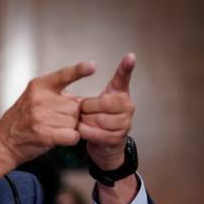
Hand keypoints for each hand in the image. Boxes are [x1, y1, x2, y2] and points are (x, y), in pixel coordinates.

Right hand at [0, 61, 95, 166]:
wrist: (4, 141)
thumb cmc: (20, 121)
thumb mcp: (33, 98)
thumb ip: (56, 95)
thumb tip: (80, 101)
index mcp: (39, 86)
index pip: (63, 75)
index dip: (79, 70)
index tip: (91, 66)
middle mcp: (40, 99)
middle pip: (75, 106)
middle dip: (70, 115)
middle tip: (54, 121)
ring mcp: (42, 116)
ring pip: (74, 121)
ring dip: (69, 128)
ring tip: (52, 129)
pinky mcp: (45, 134)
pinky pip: (72, 135)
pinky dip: (71, 139)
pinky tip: (60, 138)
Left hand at [79, 53, 135, 169]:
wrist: (105, 147)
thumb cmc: (98, 121)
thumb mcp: (95, 105)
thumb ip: (90, 96)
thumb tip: (73, 86)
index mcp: (120, 94)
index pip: (123, 79)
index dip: (126, 68)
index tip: (130, 56)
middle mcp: (127, 107)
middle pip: (103, 102)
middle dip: (87, 108)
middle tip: (83, 112)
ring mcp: (125, 123)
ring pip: (98, 119)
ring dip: (85, 121)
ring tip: (83, 122)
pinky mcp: (117, 138)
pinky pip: (96, 133)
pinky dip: (85, 132)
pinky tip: (82, 131)